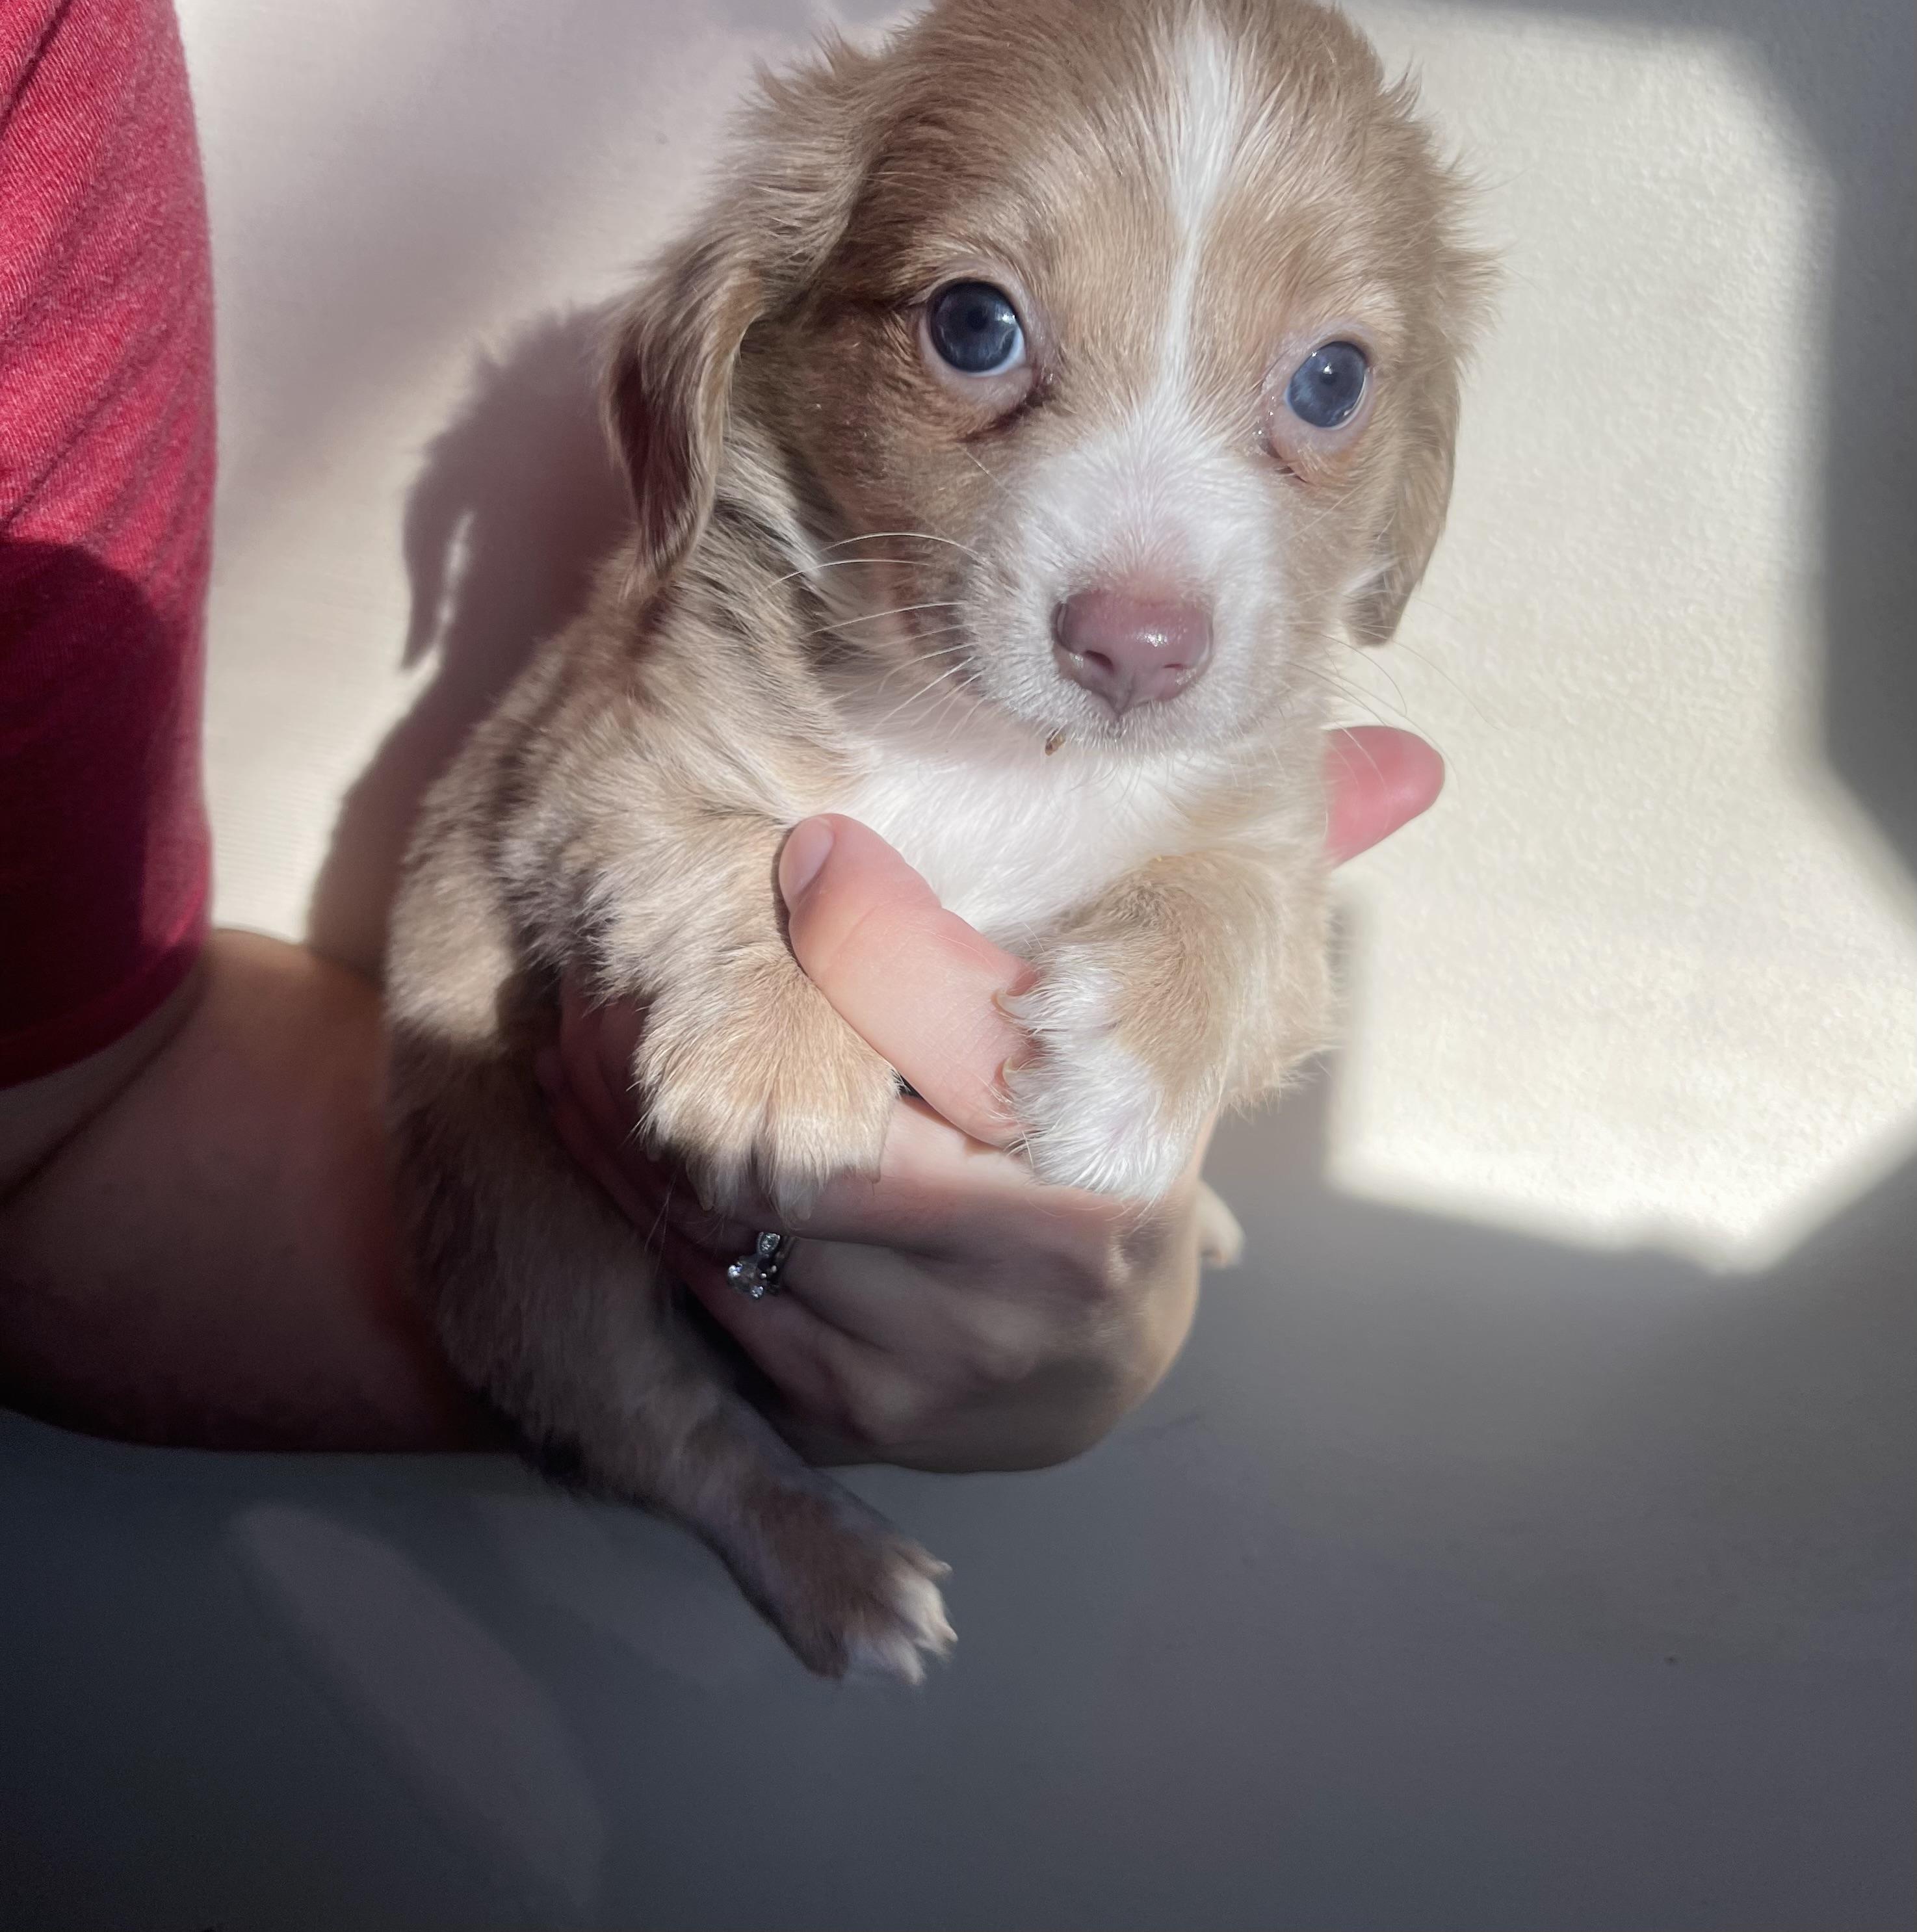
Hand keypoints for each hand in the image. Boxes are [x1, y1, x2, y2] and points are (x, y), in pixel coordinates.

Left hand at [536, 725, 1441, 1470]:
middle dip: (699, 1042)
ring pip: (740, 1217)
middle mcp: (1038, 1280)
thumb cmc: (1125, 1142)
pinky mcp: (855, 1419)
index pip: (939, 1031)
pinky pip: (710, 1288)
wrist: (1091, 1349)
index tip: (783, 860)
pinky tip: (606, 1118)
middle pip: (812, 1134)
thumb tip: (1408, 764)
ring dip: (634, 1121)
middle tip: (606, 948)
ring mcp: (942, 1366)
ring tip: (574, 1015)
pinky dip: (642, 1200)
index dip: (849, 944)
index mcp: (1121, 1167)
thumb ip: (1237, 864)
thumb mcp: (1196, 1011)